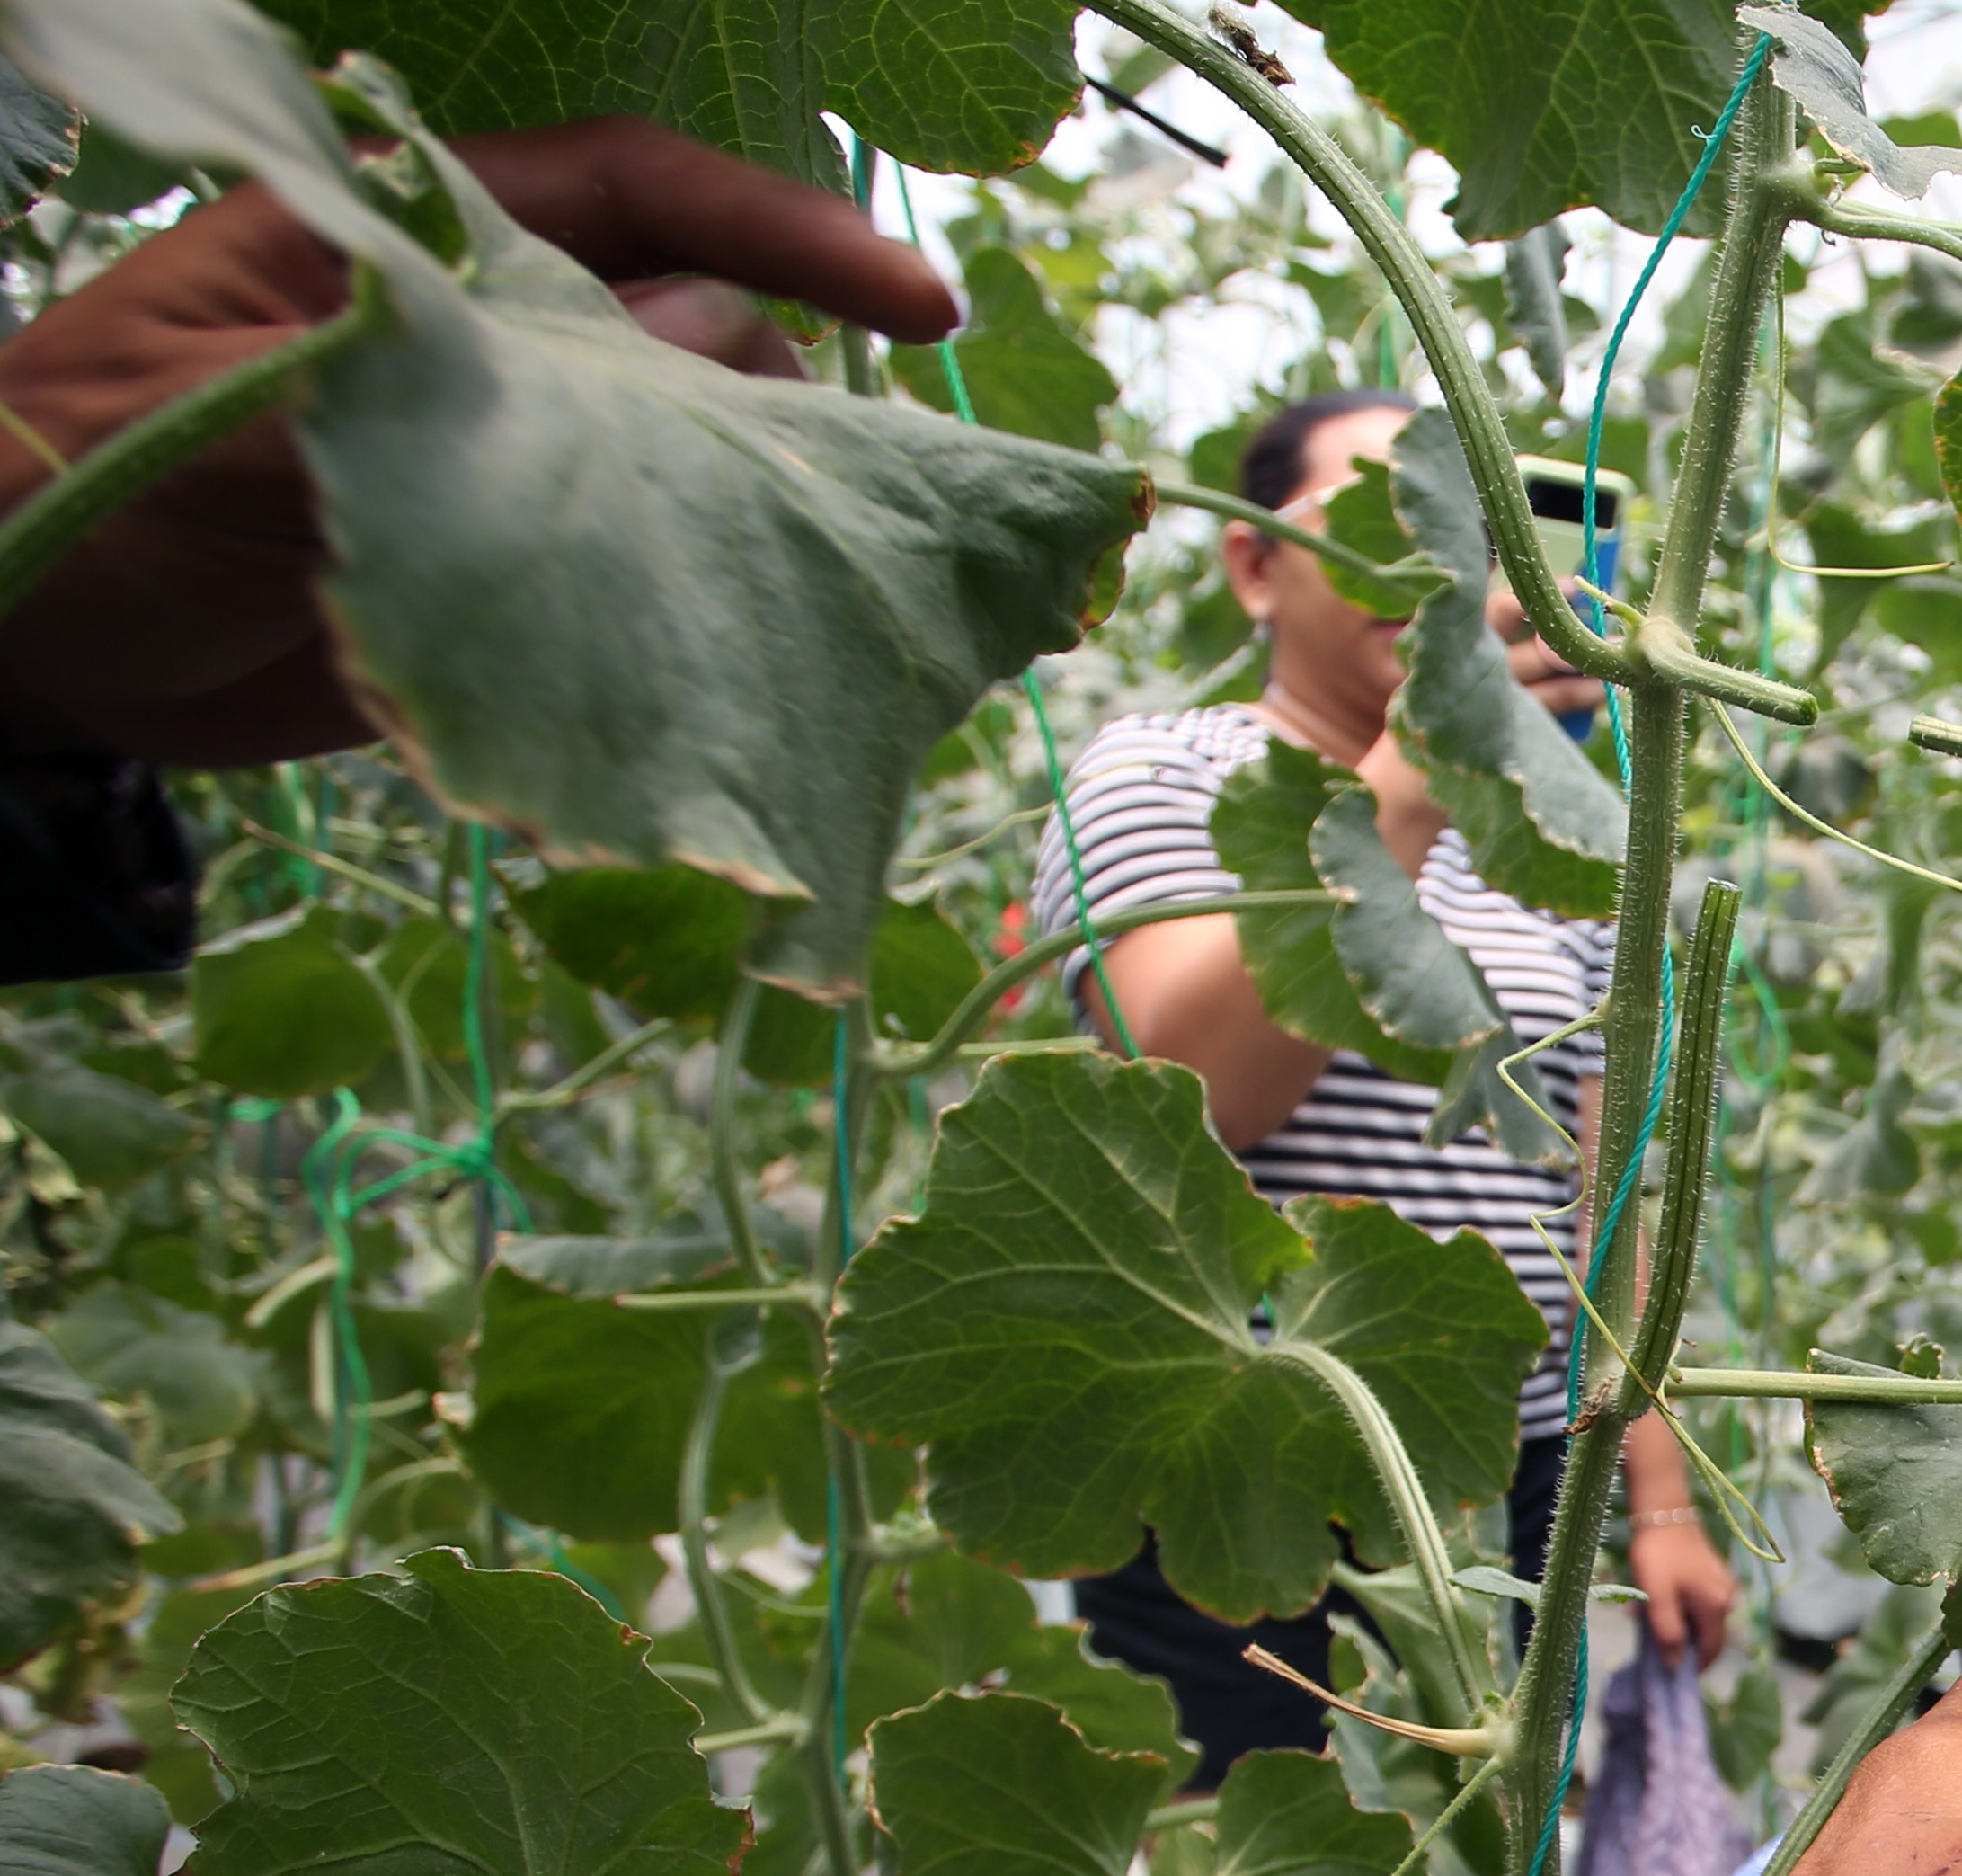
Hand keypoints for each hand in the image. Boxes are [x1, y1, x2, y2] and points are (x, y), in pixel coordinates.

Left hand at [0, 118, 958, 763]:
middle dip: (801, 377)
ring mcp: (499, 441)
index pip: (633, 189)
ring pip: (679, 440)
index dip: (780, 226)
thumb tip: (715, 333)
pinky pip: (640, 557)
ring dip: (764, 497)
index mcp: (411, 231)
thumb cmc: (87, 477)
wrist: (14, 643)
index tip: (916, 298)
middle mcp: (477, 321)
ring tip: (844, 564)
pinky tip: (772, 633)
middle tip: (890, 474)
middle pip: (687, 314)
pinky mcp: (500, 559)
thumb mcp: (257, 411)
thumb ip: (472, 377)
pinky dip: (711, 589)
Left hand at [1635, 1508, 1737, 1667]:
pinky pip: (1699, 1600)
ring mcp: (1723, 1583)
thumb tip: (1676, 1666)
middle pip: (1707, 1635)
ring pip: (1700, 1617)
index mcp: (1717, 1608)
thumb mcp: (1658, 1600)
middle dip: (1682, 1643)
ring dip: (1677, 1623)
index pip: (1711, 1651)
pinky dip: (1681, 1607)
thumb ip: (1669, 1635)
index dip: (1693, 1667)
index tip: (1671, 1674)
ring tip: (1647, 1615)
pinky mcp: (1713, 1572)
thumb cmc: (1658, 1558)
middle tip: (1653, 1643)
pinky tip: (1658, 1598)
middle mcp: (1727, 1598)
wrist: (1663, 1511)